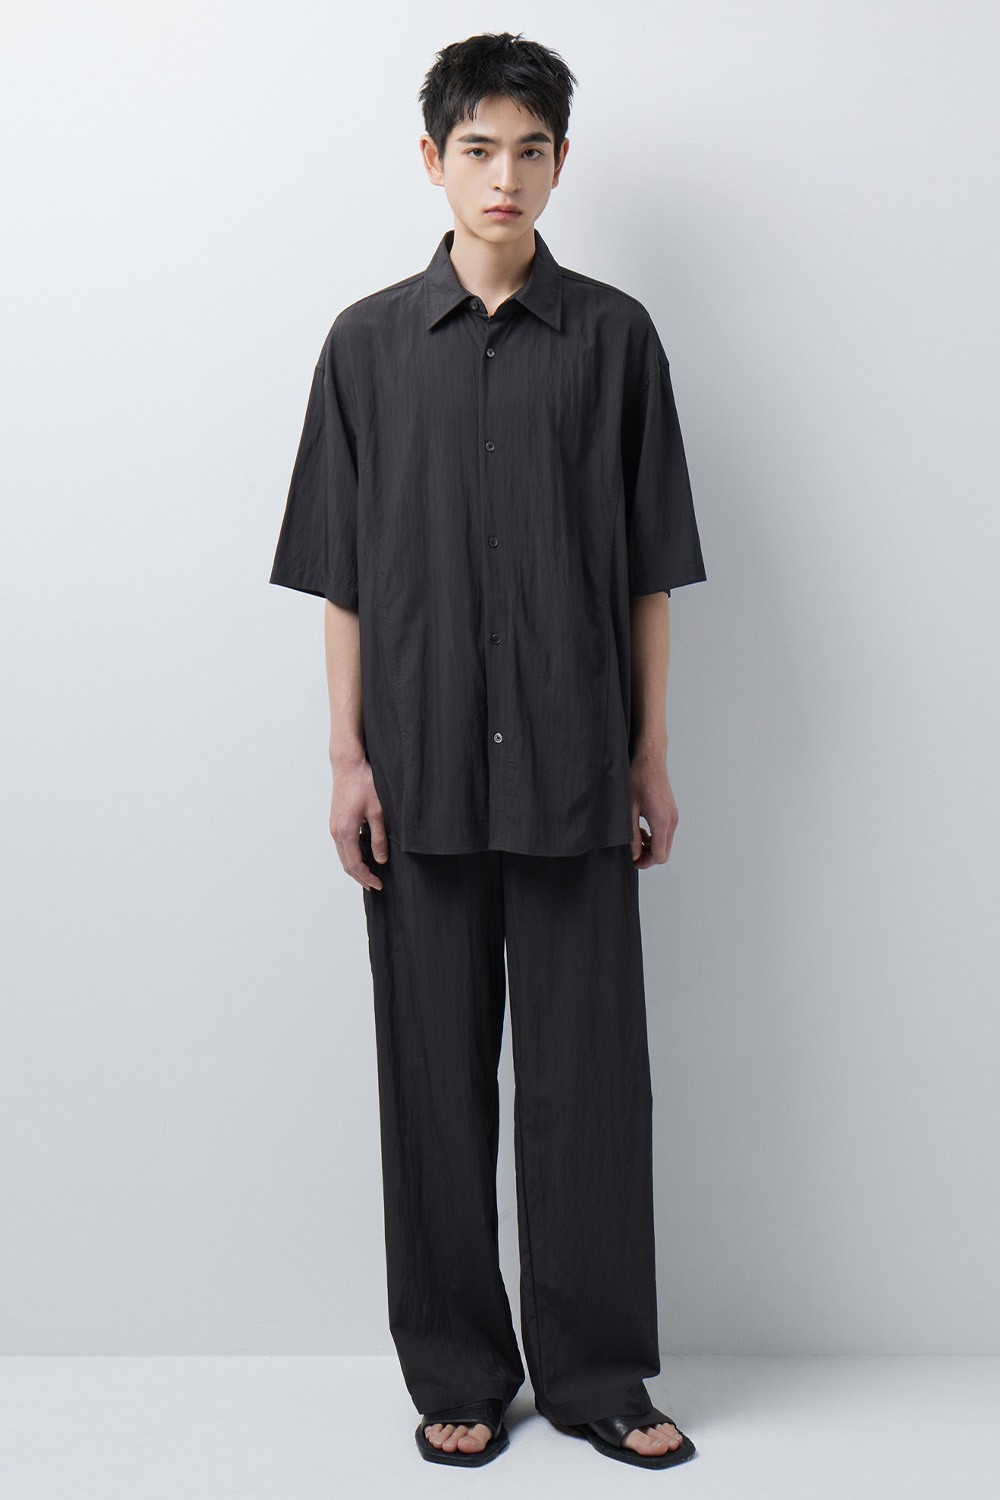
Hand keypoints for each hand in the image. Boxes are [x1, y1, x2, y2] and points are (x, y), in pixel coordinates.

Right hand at [330, 761, 388, 889]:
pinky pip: (342, 846)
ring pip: (343, 855)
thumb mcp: (378, 811)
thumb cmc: (364, 783)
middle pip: (346, 864)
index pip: (355, 864)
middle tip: (375, 885)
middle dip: (360, 877)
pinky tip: (363, 857)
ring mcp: (333, 826)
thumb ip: (379, 837)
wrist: (348, 765)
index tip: (379, 885)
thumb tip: (381, 860)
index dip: (367, 877)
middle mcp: (335, 831)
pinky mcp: (335, 821)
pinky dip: (351, 856)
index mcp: (346, 830)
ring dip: (355, 867)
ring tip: (370, 875)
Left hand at [629, 749, 677, 867]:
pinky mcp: (672, 812)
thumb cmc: (638, 779)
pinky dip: (655, 837)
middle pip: (664, 852)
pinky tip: (642, 829)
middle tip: (631, 851)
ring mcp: (674, 816)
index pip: (659, 855)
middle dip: (648, 856)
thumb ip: (632, 835)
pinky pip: (666, 833)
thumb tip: (633, 854)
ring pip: (665, 843)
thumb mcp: (629, 809)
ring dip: (651, 846)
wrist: (650, 758)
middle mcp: (672, 821)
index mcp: (662, 821)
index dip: (644, 862)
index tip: (631, 860)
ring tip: (635, 838)